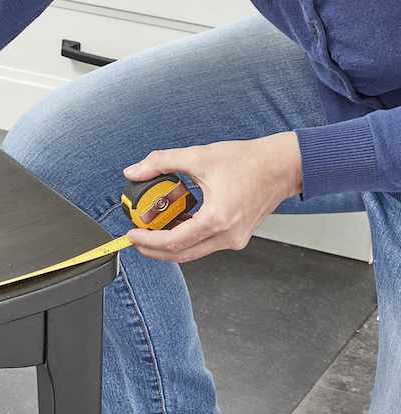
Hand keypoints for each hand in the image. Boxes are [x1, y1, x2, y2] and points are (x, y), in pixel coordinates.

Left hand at [123, 131, 302, 262]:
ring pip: (191, 252)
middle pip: (179, 254)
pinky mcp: (236, 237)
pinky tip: (175, 223)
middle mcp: (227, 235)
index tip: (131, 234)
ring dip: (169, 244)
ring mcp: (234, 239)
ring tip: (152, 229)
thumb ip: (162, 162)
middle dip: (153, 248)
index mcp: (217, 219)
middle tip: (136, 237)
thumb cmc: (249, 160)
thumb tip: (133, 171)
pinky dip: (186, 238)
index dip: (147, 241)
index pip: (173, 242)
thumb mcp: (199, 156)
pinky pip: (204, 245)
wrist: (284, 165)